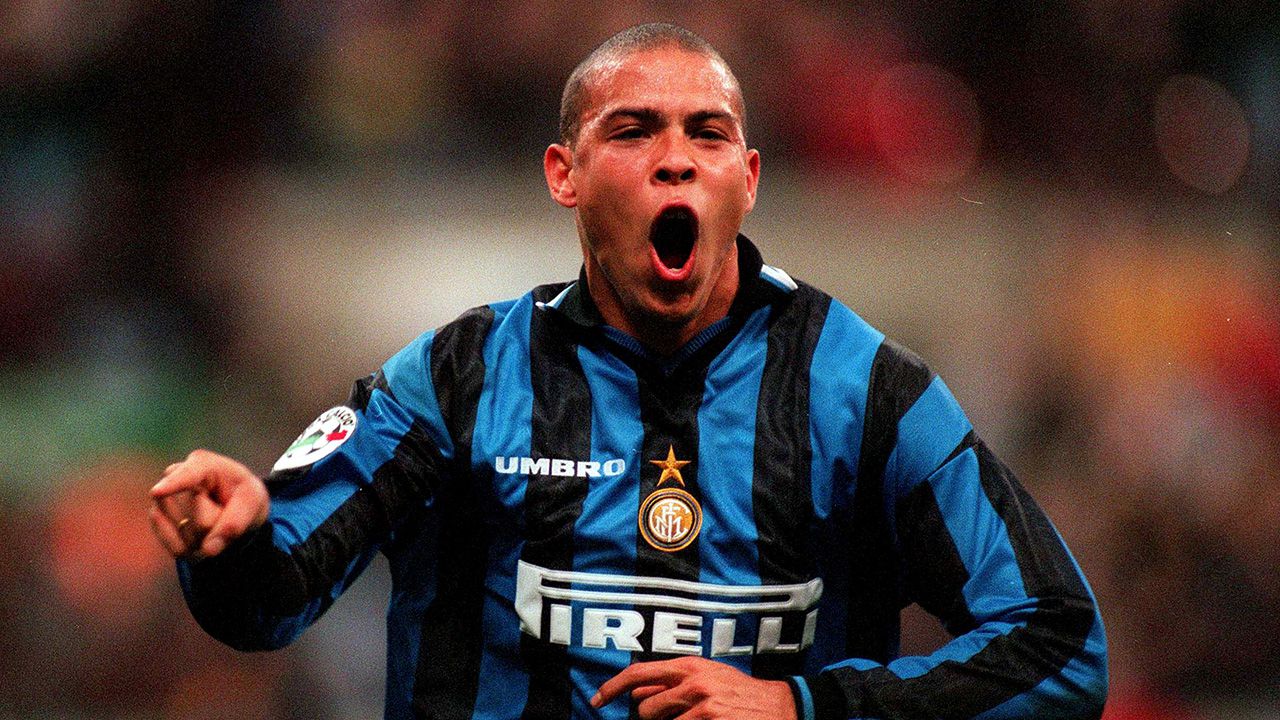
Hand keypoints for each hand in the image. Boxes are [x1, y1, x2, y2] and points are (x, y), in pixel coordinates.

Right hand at [148, 449, 269, 559]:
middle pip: (202, 522)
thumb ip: (234, 524)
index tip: (157, 492)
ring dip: (206, 538)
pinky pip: (176, 547)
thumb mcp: (251, 502)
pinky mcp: (157, 519)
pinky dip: (193, 550)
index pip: (188, 476)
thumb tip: (208, 550)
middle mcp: (176, 478)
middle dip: (220, 527)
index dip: (173, 485)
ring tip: (214, 519)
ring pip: (189, 537)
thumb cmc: (242, 495)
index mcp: (203, 464)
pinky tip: (200, 537)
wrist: (232, 505)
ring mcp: (163, 499)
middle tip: (227, 511)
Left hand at [591, 657, 795, 719]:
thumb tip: (637, 693)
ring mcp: (702, 704)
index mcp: (689, 666)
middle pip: (646, 709)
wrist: (780, 707)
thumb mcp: (707, 679)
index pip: (638, 673)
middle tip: (675, 719)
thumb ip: (672, 685)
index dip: (612, 688)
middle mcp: (693, 681)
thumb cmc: (740, 694)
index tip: (596, 700)